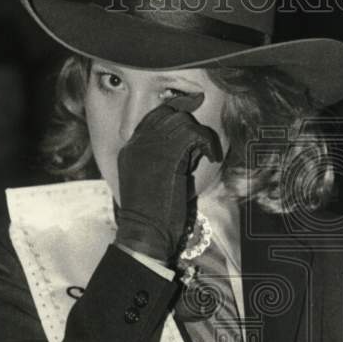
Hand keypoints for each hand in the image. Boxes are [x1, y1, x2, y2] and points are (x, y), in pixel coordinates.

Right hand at [114, 92, 222, 264]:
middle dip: (188, 118)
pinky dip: (207, 144)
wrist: (145, 232)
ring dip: (199, 134)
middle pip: (166, 113)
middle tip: (203, 123)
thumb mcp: (149, 181)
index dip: (173, 112)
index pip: (152, 118)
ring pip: (181, 121)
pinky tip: (212, 157)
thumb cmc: (151, 216)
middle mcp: (138, 144)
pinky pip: (194, 135)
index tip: (191, 110)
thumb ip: (159, 160)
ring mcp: (151, 148)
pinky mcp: (168, 156)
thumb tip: (185, 147)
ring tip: (206, 153)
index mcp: (131, 149)